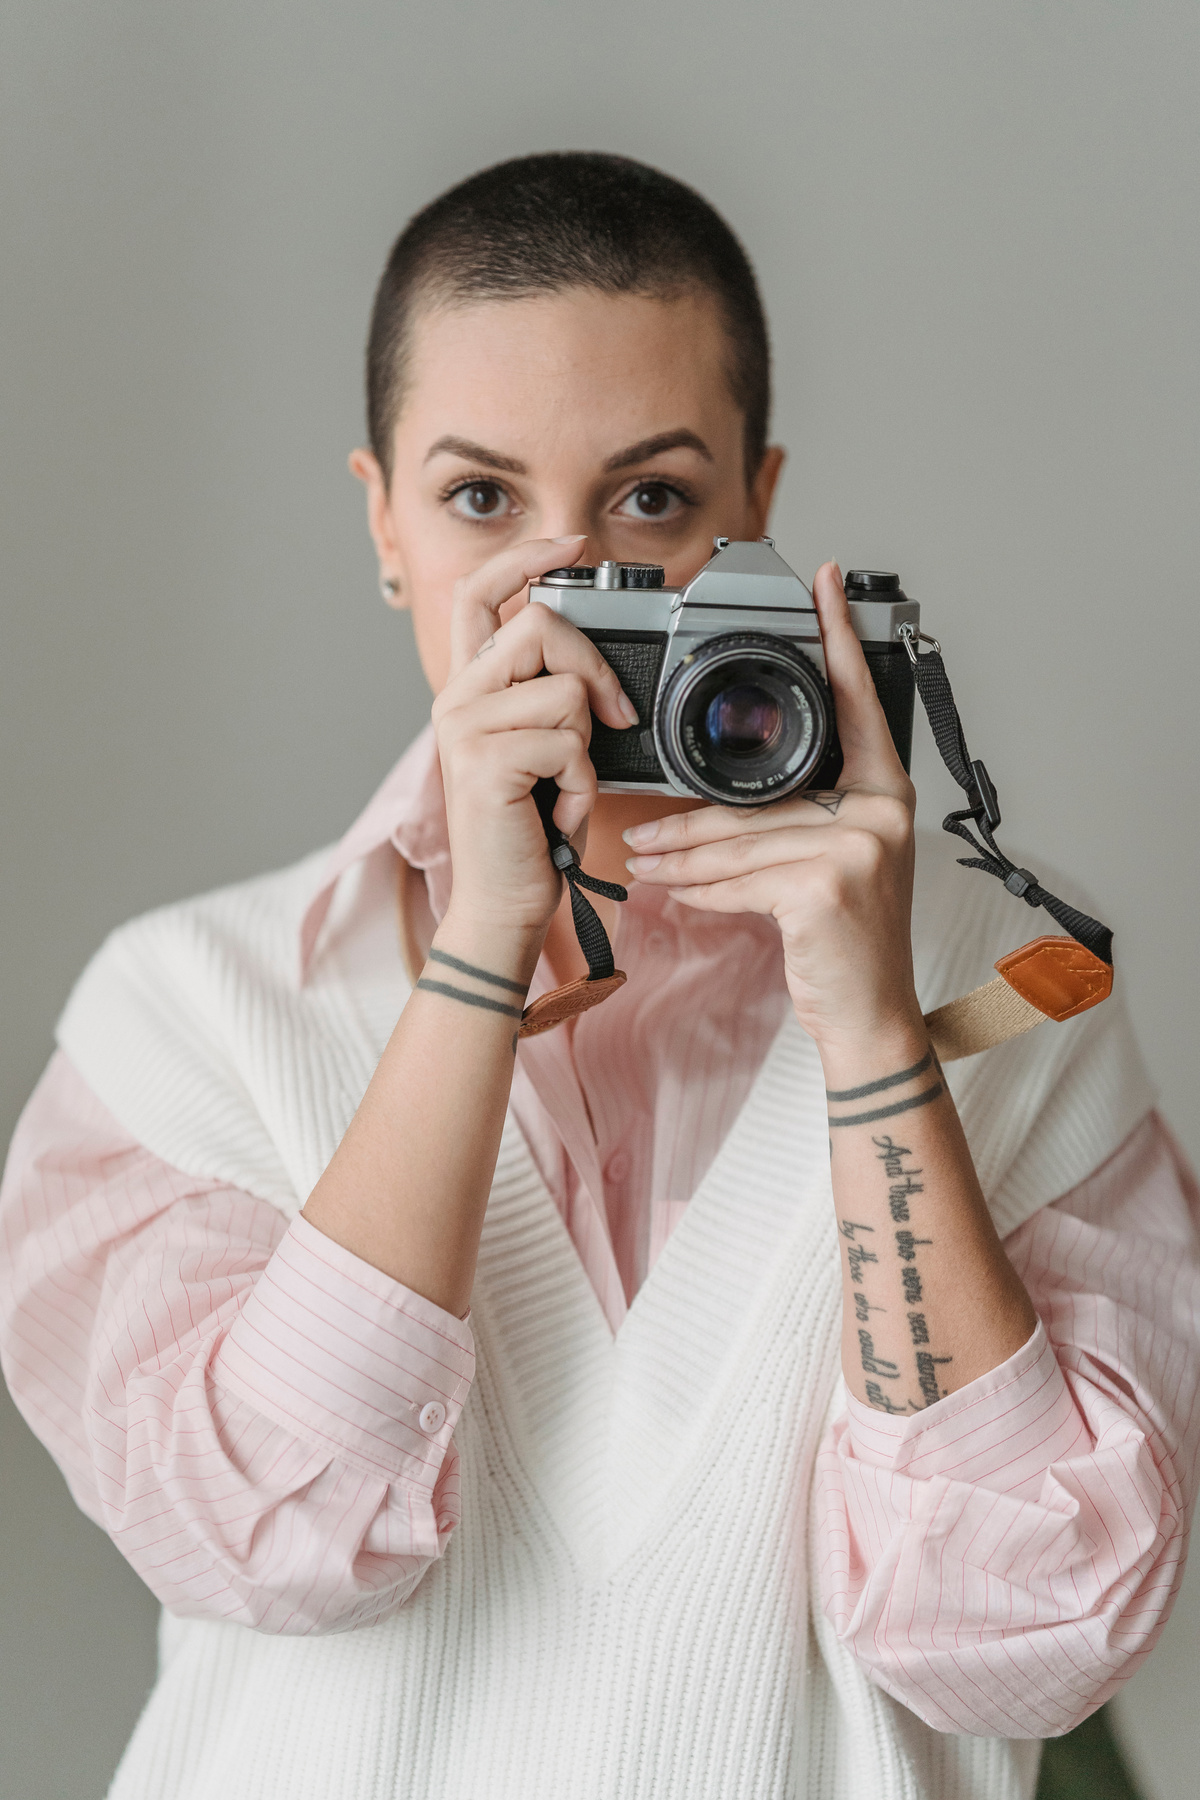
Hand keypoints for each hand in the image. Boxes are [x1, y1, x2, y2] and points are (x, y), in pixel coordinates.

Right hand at [432, 536, 638, 946]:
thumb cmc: (530, 831)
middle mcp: (458, 698)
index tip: (571, 543)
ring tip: (563, 786)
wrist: (504, 902)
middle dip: (593, 670)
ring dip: (586, 747)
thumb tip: (592, 666)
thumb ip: (551, 697)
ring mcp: (465, 726)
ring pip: (564, 689)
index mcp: (470, 688)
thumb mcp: (542, 750)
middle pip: (541, 626)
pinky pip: (569, 741)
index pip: (480, 594)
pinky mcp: (485, 759)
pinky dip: (581, 784)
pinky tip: (557, 811)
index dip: (525, 558)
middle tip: (608, 720)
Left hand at [622, 561, 920, 1054]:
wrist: (870, 1016)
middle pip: (762, 796)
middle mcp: (882, 810)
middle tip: (642, 826)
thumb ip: (802, 819)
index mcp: (885, 791)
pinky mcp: (826, 886)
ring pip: (741, 839)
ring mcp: (860, 847)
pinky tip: (680, 892)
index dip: (838, 641)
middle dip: (692, 819)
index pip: (857, 703)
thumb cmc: (845, 940)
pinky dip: (703, 890)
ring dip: (682, 855)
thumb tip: (723, 801)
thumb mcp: (833, 864)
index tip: (821, 584)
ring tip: (644, 860)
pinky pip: (742, 878)